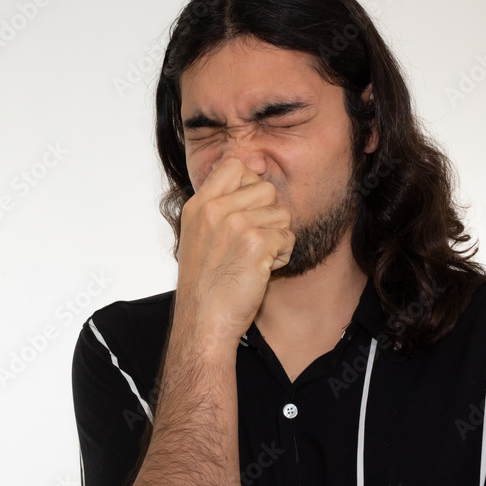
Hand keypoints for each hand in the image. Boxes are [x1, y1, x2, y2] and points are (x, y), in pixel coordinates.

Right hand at [173, 157, 293, 352]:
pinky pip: (288, 238)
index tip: (250, 206)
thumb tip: (252, 172)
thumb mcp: (197, 235)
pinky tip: (262, 270)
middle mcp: (215, 210)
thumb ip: (218, 205)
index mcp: (198, 205)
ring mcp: (234, 225)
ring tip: (255, 258)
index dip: (251, 181)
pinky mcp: (255, 243)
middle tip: (252, 241)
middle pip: (265, 188)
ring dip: (276, 238)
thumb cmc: (204, 284)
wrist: (203, 321)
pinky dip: (281, 257)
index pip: (234, 165)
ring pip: (281, 214)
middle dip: (268, 215)